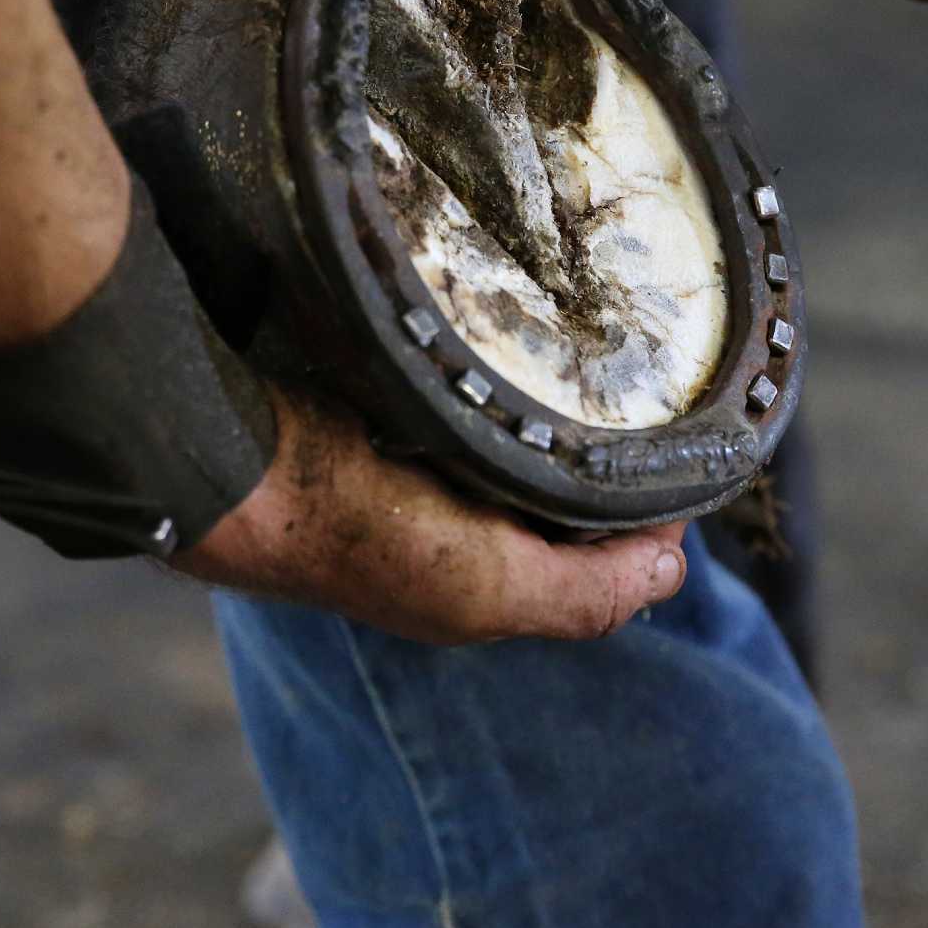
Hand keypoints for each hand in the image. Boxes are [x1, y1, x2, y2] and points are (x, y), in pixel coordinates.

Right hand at [176, 388, 688, 644]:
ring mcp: (432, 462)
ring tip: (596, 348)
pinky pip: (477, 387)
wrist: (243, 459)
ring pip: (530, 432)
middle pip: (573, 489)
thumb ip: (583, 593)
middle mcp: (466, 526)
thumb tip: (674, 568)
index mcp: (491, 581)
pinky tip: (520, 334)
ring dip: (560, 398)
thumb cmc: (355, 531)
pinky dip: (504, 367)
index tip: (684, 441)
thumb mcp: (487, 587)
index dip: (652, 509)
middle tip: (647, 380)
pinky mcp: (402, 404)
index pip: (606, 555)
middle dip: (611, 447)